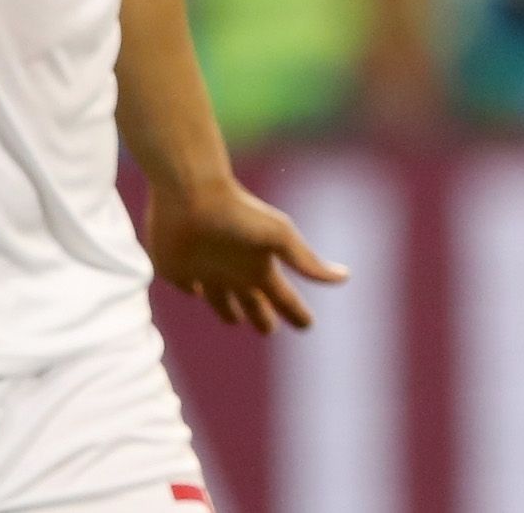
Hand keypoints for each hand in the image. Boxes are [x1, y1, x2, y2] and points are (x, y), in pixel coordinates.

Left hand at [144, 176, 348, 334]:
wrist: (192, 193)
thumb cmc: (239, 214)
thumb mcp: (278, 237)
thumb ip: (306, 261)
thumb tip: (346, 277)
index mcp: (260, 268)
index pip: (283, 299)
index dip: (296, 313)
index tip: (307, 326)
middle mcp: (235, 271)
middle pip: (253, 303)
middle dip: (263, 318)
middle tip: (269, 330)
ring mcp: (206, 270)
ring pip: (221, 300)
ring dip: (229, 312)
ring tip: (235, 320)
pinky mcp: (178, 269)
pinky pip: (187, 286)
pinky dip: (193, 291)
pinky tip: (195, 292)